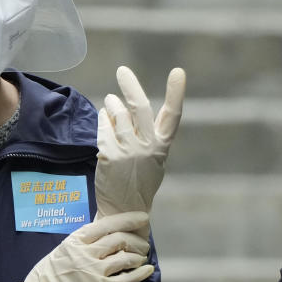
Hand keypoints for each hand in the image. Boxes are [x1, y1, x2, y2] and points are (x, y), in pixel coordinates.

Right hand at [10, 211, 153, 281]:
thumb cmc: (48, 275)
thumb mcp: (63, 249)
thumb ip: (82, 242)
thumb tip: (104, 235)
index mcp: (76, 240)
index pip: (106, 224)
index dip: (128, 219)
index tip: (142, 217)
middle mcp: (86, 253)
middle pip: (119, 239)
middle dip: (137, 239)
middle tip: (144, 242)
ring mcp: (94, 271)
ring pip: (125, 257)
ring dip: (138, 256)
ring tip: (142, 257)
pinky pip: (127, 279)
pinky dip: (140, 273)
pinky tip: (148, 270)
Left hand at [94, 66, 185, 236]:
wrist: (123, 210)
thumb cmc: (140, 181)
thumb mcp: (155, 158)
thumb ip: (150, 134)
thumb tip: (130, 106)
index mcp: (162, 146)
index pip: (173, 115)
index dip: (176, 93)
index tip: (178, 72)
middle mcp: (147, 147)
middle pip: (140, 107)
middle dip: (131, 85)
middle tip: (122, 71)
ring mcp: (127, 151)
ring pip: (117, 114)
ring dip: (112, 104)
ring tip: (111, 103)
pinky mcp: (108, 155)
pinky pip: (104, 127)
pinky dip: (104, 119)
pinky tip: (105, 119)